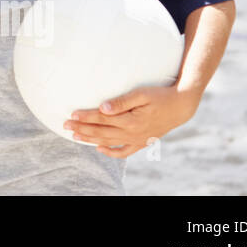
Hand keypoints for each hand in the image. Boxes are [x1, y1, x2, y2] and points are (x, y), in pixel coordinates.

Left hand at [64, 85, 199, 158]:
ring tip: (75, 135)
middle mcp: (132, 133)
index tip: (71, 114)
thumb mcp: (142, 94)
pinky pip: (124, 152)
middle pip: (102, 131)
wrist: (181, 107)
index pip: (102, 119)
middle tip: (65, 125)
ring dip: (91, 139)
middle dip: (82, 128)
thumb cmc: (160, 95)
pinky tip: (100, 149)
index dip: (86, 116)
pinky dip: (111, 152)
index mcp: (131, 120)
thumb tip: (103, 107)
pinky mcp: (142, 142)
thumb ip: (122, 102)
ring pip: (109, 142)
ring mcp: (137, 139)